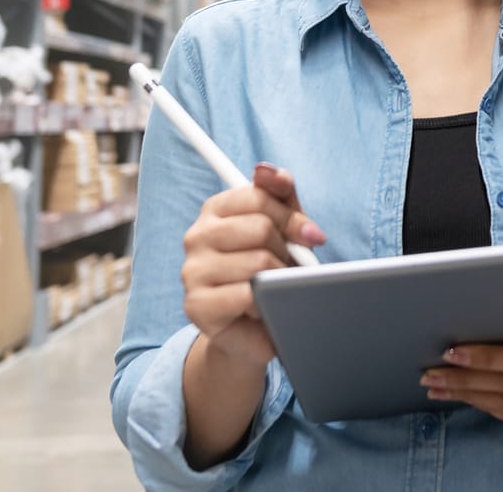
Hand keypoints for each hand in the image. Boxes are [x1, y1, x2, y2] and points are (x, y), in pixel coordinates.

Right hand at [180, 163, 326, 369]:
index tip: (311, 235)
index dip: (291, 216)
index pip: (259, 195)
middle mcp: (196, 236)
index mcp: (215, 210)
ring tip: (276, 288)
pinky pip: (248, 295)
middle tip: (290, 267)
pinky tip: (264, 308)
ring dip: (280, 279)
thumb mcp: (283, 227)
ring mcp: (192, 271)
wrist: (254, 332)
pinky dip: (267, 303)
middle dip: (288, 249)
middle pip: (260, 227)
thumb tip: (269, 170)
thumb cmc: (270, 273)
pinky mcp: (196, 305)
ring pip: (258, 261)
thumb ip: (280, 194)